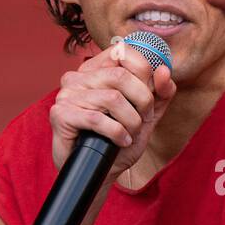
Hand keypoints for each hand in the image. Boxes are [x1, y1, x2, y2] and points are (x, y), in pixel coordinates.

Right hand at [48, 40, 177, 182]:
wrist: (100, 172)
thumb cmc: (120, 140)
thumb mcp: (147, 115)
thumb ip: (160, 93)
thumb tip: (163, 70)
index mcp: (97, 69)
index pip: (124, 52)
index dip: (145, 74)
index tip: (149, 99)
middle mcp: (79, 76)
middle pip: (121, 76)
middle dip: (142, 102)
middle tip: (142, 121)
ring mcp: (67, 94)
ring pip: (112, 98)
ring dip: (131, 121)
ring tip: (130, 134)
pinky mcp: (60, 114)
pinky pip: (97, 118)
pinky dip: (116, 132)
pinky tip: (120, 141)